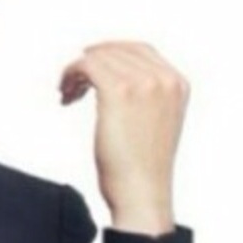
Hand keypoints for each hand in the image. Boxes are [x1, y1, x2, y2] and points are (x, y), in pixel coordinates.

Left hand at [58, 41, 189, 234]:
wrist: (142, 193)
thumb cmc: (141, 169)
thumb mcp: (154, 124)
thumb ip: (144, 98)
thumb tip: (109, 81)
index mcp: (177, 83)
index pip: (138, 49)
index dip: (109, 54)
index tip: (87, 68)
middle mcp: (163, 78)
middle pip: (115, 51)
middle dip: (89, 64)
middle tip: (71, 87)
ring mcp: (144, 83)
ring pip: (97, 57)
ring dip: (76, 72)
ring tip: (67, 94)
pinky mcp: (119, 91)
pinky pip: (85, 65)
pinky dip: (70, 75)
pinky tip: (65, 97)